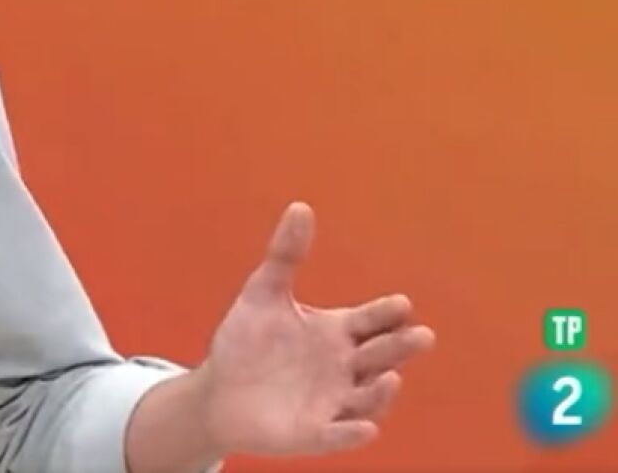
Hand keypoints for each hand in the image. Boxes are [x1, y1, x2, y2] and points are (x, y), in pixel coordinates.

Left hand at [193, 202, 435, 455]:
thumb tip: (301, 207)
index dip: (386, 313)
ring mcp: (332, 401)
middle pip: (380, 356)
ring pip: (367, 398)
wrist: (219, 390)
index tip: (401, 304)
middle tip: (422, 335)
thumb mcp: (264, 294)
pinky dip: (351, 433)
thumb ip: (285, 255)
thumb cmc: (247, 341)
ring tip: (390, 377)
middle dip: (401, 347)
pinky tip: (363, 428)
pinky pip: (337, 435)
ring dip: (380, 391)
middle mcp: (343, 368)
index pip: (371, 320)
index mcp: (337, 332)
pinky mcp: (313, 432)